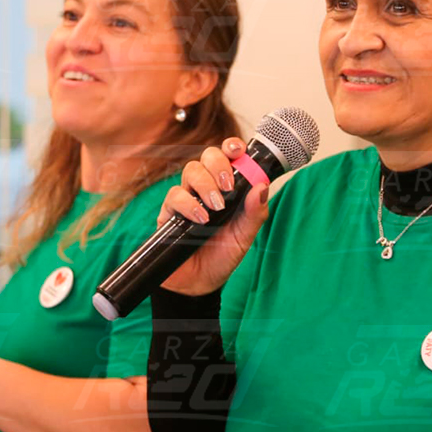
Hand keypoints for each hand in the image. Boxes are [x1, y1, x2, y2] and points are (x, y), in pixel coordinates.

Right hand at [159, 137, 269, 295]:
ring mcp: (186, 199)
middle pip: (206, 157)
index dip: (231, 147)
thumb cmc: (222, 256)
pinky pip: (174, 196)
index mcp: (227, 188)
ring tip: (216, 207)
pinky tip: (201, 219)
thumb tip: (262, 186)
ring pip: (190, 171)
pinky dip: (189, 204)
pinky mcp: (169, 213)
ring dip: (205, 184)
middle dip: (218, 164)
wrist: (199, 284)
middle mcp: (205, 189)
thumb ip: (254, 213)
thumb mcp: (245, 236)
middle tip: (228, 186)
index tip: (238, 150)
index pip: (227, 157)